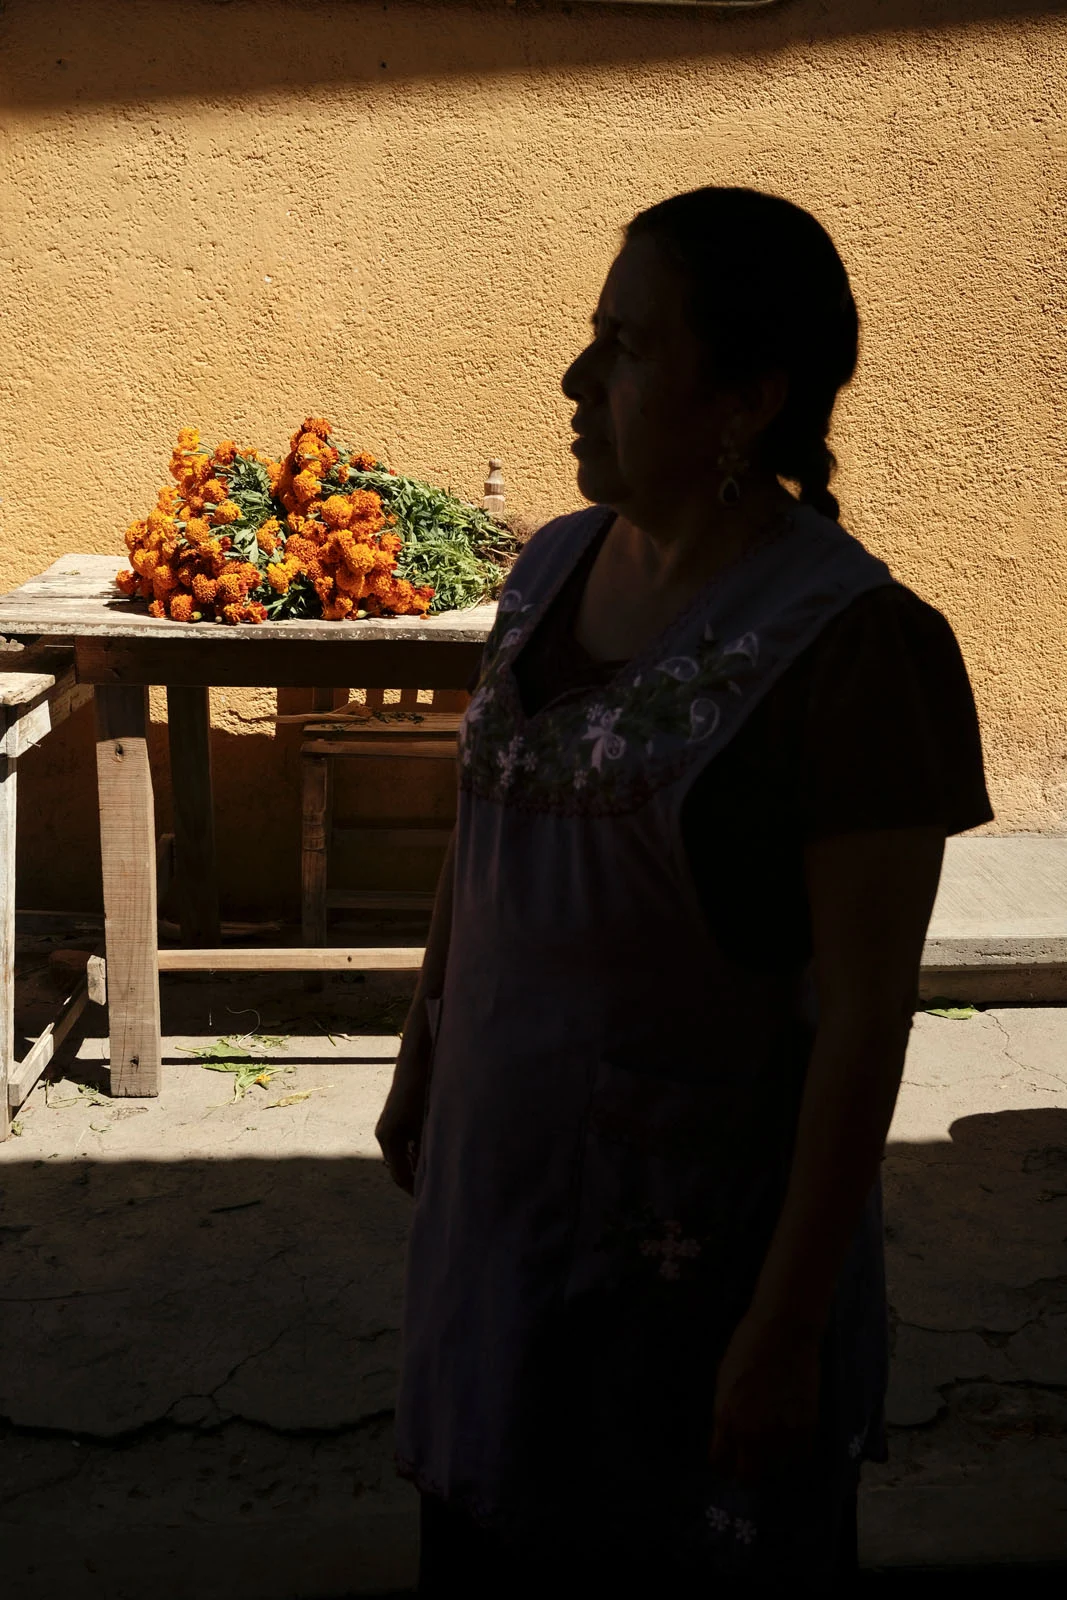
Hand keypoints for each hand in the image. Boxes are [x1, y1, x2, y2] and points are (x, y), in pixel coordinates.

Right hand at [374, 1023, 432, 1194]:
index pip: (400, 1176)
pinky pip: (406, 1143)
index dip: (416, 1190)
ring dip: (418, 1165)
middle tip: (439, 1192)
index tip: (433, 1200)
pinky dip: (418, 1152)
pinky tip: (436, 1154)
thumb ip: (429, 1151)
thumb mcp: (429, 1124)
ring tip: (440, 1176)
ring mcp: (389, 1126)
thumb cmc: (427, 1089)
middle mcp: (385, 1134)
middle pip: (400, 1168)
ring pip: (403, 1155)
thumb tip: (434, 1177)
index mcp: (389, 1139)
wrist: (420, 1057)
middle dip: (418, 1180)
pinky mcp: (397, 1118)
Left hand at [709, 1312, 821, 1486]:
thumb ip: (726, 1413)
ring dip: (775, 1462)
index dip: (725, 1464)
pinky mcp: (806, 1427)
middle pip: (748, 1477)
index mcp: (726, 1420)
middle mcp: (751, 1434)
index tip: (731, 1461)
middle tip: (754, 1460)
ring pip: (777, 1470)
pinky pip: (801, 1456)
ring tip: (776, 1446)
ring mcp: (780, 1434)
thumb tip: (729, 1434)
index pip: (721, 1464)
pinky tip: (793, 1438)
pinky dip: (797, 1451)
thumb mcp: (724, 1381)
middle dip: (748, 1471)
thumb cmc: (747, 1347)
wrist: (784, 1331)